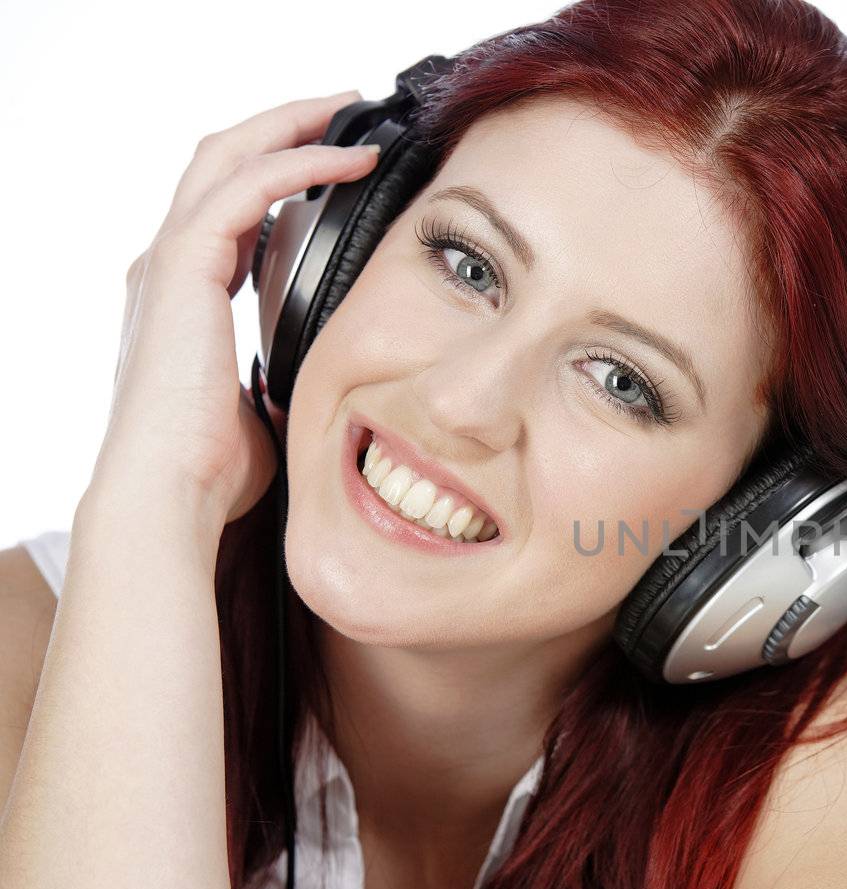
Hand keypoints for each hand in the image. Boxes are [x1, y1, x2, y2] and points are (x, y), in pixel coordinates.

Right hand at [92, 89, 380, 533]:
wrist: (171, 494)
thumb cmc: (213, 469)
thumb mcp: (264, 404)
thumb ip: (284, 372)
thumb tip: (324, 380)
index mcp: (185, 296)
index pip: (228, 207)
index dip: (278, 175)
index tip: (336, 164)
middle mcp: (169, 268)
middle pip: (220, 162)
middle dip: (281, 127)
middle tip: (344, 109)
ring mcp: (169, 262)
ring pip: (226, 156)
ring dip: (291, 126)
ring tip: (350, 112)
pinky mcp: (183, 266)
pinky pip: (246, 188)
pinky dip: (299, 163)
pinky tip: (350, 161)